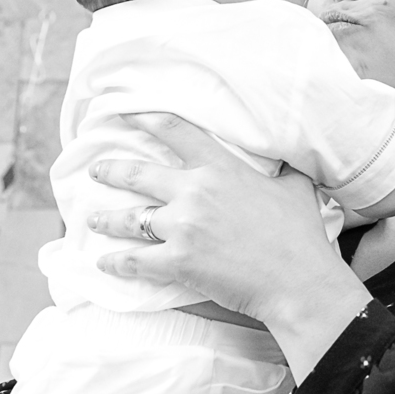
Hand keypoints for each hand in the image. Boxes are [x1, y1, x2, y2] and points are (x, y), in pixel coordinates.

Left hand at [86, 113, 366, 330]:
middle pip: (138, 174)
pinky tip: (105, 264)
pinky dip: (116, 264)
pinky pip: (135, 261)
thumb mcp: (296, 187)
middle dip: (111, 171)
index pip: (176, 133)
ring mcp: (183, 227)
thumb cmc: (300, 234)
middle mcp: (194, 192)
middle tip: (97, 171)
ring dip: (106, 220)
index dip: (146, 119)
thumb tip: (286, 158)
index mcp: (221, 169)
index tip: (126, 114)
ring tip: (93, 220)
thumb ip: (282, 169)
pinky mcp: (177, 262)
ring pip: (129, 219)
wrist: (297, 279)